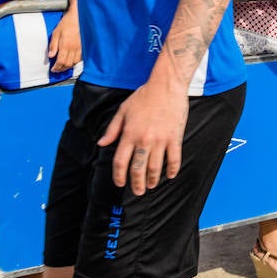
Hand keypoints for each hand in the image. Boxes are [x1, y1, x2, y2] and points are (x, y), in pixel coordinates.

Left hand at [47, 6, 81, 72]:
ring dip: (69, 67)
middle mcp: (73, 48)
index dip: (56, 67)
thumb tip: (51, 56)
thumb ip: (53, 45)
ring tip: (63, 67)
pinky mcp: (83, 46)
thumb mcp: (56, 33)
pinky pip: (80, 58)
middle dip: (62, 69)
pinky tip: (72, 62)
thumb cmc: (66, 24)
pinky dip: (75, 62)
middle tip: (57, 70)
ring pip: (75, 62)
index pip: (60, 61)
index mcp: (65, 45)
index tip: (53, 69)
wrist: (78, 17)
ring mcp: (80, 48)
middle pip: (68, 64)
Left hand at [98, 76, 187, 194]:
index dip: (119, 176)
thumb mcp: (123, 111)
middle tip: (138, 191)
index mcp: (129, 134)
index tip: (120, 183)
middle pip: (138, 168)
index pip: (121, 162)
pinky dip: (172, 169)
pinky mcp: (174, 137)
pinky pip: (174, 158)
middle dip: (137, 183)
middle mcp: (144, 139)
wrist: (166, 86)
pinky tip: (171, 175)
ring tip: (151, 185)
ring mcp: (161, 139)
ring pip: (156, 166)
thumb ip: (112, 130)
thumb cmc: (144, 96)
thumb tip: (101, 144)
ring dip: (153, 179)